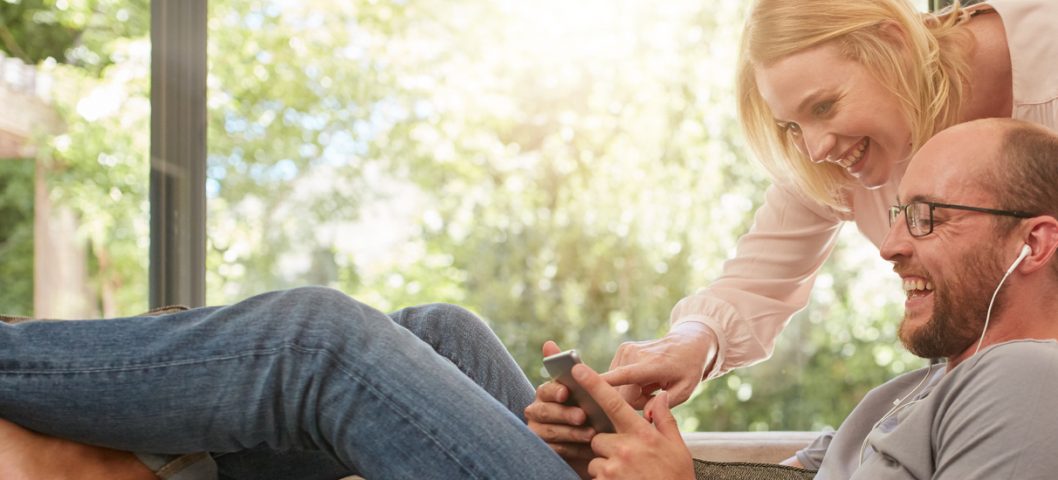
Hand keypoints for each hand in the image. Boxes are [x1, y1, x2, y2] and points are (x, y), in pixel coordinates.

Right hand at [525, 341, 596, 477]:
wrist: (597, 444)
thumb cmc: (590, 411)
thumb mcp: (587, 391)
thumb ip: (568, 369)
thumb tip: (548, 343)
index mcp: (546, 393)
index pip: (545, 389)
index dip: (554, 391)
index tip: (566, 392)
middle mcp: (537, 411)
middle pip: (543, 412)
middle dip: (564, 414)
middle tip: (583, 416)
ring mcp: (537, 433)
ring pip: (549, 432)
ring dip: (571, 433)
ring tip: (591, 433)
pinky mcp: (545, 451)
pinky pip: (555, 450)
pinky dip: (572, 449)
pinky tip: (588, 448)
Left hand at [572, 363, 694, 479]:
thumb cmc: (676, 478)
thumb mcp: (678, 448)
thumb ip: (664, 420)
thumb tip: (660, 396)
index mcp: (642, 434)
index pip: (614, 403)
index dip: (594, 384)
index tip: (578, 369)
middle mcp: (625, 448)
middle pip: (598, 436)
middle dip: (607, 445)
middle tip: (628, 458)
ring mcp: (613, 468)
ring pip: (595, 458)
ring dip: (605, 465)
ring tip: (628, 475)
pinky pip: (595, 476)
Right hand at [604, 321, 717, 408]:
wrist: (689, 343)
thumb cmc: (688, 369)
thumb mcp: (684, 391)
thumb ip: (664, 407)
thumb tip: (645, 417)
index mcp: (652, 365)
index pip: (622, 377)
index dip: (601, 382)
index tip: (577, 380)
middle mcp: (634, 354)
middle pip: (620, 392)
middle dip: (635, 400)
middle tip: (654, 395)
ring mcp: (626, 350)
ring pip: (617, 386)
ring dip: (632, 392)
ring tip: (650, 385)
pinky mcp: (621, 350)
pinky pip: (617, 377)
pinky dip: (629, 383)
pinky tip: (643, 379)